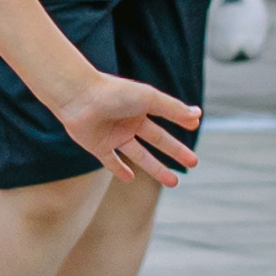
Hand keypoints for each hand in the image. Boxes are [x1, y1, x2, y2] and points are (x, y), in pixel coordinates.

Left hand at [54, 66, 200, 183]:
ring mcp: (113, 135)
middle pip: (157, 140)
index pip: (166, 118)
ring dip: (156, 168)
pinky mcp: (97, 146)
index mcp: (140, 107)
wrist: (78, 97)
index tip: (194, 127)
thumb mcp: (149, 99)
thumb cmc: (114, 93)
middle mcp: (128, 122)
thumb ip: (173, 109)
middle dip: (175, 152)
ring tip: (174, 182)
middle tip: (194, 163)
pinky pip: (111, 161)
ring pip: (139, 155)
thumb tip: (198, 115)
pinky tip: (130, 178)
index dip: (180, 122)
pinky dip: (119, 170)